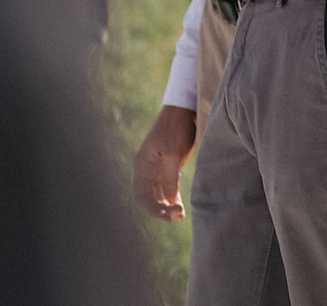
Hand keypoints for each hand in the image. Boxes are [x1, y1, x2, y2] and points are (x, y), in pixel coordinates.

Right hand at [134, 104, 196, 220]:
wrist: (185, 110)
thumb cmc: (175, 128)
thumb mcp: (172, 152)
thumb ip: (169, 177)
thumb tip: (167, 200)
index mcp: (142, 165)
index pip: (142, 195)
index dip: (153, 209)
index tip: (167, 217)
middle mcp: (147, 169)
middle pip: (150, 197)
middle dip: (162, 209)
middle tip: (178, 216)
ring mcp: (158, 168)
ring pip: (159, 194)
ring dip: (168, 205)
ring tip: (181, 214)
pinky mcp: (170, 165)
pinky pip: (167, 187)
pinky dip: (172, 197)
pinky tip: (179, 206)